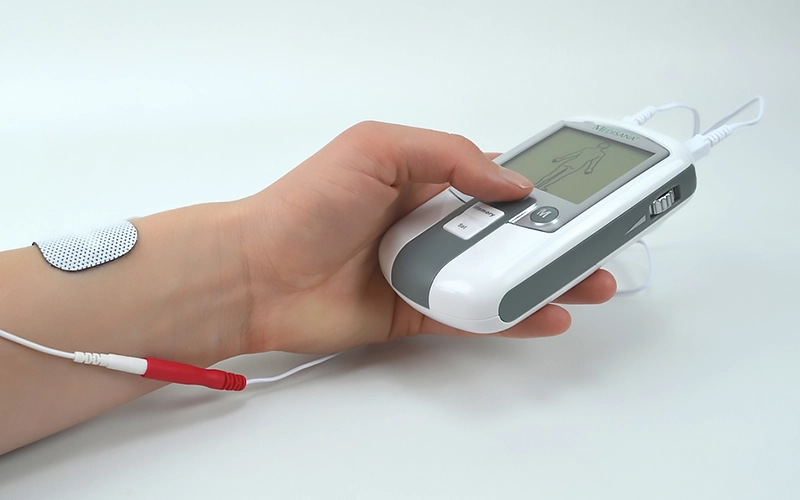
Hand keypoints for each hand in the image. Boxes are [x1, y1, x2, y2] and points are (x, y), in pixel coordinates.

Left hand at [237, 122, 615, 353]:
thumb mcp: (377, 148)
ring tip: (590, 282)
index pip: (495, 179)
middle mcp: (429, 225)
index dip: (538, 186)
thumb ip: (449, 156)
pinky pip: (474, 316)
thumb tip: (510, 183)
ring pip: (499, 276)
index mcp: (424, 179)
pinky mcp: (417, 313)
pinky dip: (513, 317)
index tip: (579, 194)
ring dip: (546, 279)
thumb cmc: (304, 205)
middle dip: (556, 239)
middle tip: (599, 243)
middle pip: (507, 233)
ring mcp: (426, 271)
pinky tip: (547, 313)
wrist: (258, 273)